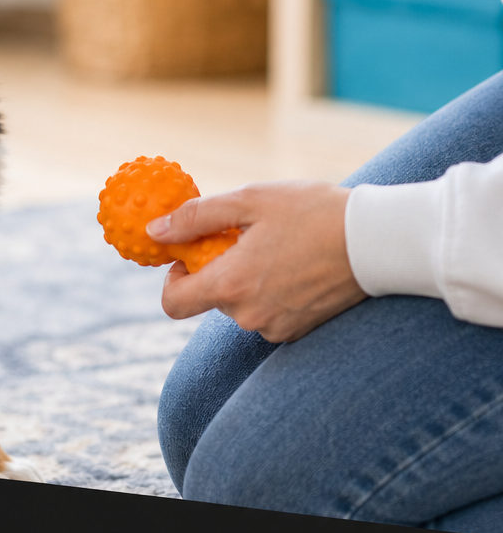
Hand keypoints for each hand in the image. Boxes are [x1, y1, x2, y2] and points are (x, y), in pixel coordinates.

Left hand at [149, 182, 366, 342]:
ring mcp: (276, 327)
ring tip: (283, 247)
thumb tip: (154, 231)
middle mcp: (249, 316)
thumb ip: (196, 217)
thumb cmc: (314, 212)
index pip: (173, 303)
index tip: (191, 254)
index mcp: (231, 285)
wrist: (378, 241)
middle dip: (221, 268)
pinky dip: (273, 291)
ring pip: (242, 304)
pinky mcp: (298, 331)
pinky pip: (268, 312)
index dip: (174, 277)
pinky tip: (299, 265)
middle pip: (211, 298)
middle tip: (250, 236)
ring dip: (249, 278)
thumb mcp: (250, 201)